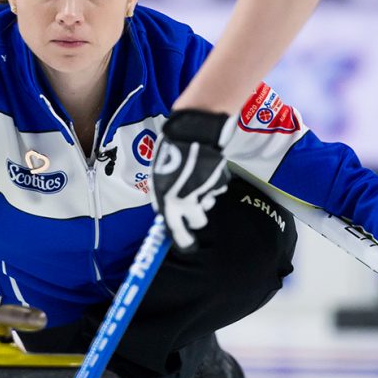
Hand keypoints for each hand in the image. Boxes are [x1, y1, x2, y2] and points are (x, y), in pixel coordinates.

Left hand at [151, 110, 235, 251]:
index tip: (187, 244)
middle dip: (195, 218)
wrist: (191, 133)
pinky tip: (204, 169)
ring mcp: (205, 193)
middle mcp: (187, 202)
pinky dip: (211, 184)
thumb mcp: (157, 177)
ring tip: (195, 179)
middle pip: (197, 222)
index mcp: (168, 202)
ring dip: (203, 198)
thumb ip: (162, 196)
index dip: (182, 240)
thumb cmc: (169, 153)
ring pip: (208, 204)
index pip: (176, 232)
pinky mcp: (219, 183)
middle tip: (192, 209)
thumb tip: (164, 210)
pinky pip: (216, 190)